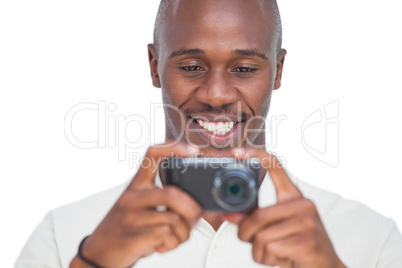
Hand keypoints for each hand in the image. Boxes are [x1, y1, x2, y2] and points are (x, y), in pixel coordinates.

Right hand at [70, 142, 202, 267]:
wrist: (98, 253)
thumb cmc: (124, 228)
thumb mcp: (138, 206)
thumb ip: (161, 199)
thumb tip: (195, 205)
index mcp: (136, 185)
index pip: (153, 154)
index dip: (174, 148)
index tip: (193, 151)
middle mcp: (132, 197)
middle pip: (173, 194)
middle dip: (193, 210)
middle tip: (194, 220)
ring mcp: (131, 217)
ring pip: (174, 219)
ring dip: (184, 233)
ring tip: (176, 238)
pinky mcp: (133, 237)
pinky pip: (166, 235)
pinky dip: (173, 243)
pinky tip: (164, 245)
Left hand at [223, 148, 345, 267]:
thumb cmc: (298, 247)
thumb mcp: (274, 228)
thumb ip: (252, 220)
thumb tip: (228, 215)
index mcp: (293, 196)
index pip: (275, 166)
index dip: (255, 155)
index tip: (237, 152)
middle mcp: (303, 204)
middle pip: (257, 216)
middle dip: (246, 235)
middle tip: (253, 243)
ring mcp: (308, 222)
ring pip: (261, 236)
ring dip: (259, 251)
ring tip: (274, 253)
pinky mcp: (308, 241)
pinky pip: (271, 249)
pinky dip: (269, 259)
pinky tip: (283, 259)